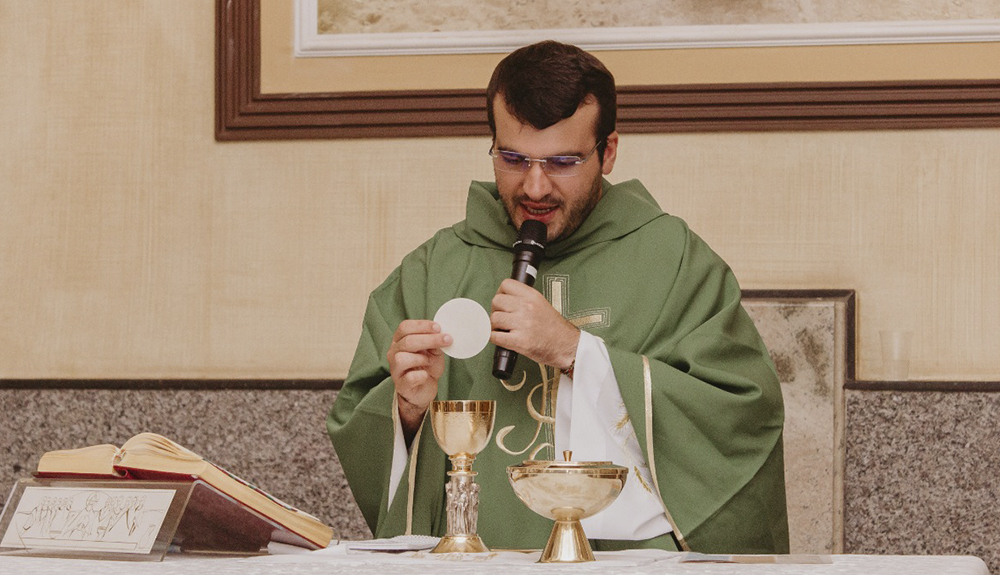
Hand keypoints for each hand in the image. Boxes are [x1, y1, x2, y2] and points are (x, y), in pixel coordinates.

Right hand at [387, 320, 450, 438]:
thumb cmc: (427, 367)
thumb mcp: (434, 351)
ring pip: (402, 358)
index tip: (439, 328)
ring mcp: (395, 369)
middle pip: (407, 341)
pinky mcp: (401, 385)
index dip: (422, 325)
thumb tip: (442, 334)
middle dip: (429, 339)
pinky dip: (421, 375)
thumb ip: (435, 343)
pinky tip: (426, 375)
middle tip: (447, 340)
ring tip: (430, 361)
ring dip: (421, 358)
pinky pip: (410, 377)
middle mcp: (393, 353)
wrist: (424, 390)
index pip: (405, 327)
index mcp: (400, 341)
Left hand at [490, 279, 579, 370]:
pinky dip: (495, 339)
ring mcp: (523, 324)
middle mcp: (527, 307)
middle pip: (496, 301)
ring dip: (495, 326)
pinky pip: (494, 336)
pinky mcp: (519, 341)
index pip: (506, 284)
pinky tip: (503, 339)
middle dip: (496, 310)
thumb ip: (524, 299)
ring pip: (494, 319)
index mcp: (532, 296)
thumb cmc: (554, 328)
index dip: (501, 293)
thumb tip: (504, 300)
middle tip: (503, 318)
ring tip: (504, 330)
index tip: (503, 302)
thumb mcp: (541, 304)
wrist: (566, 346)